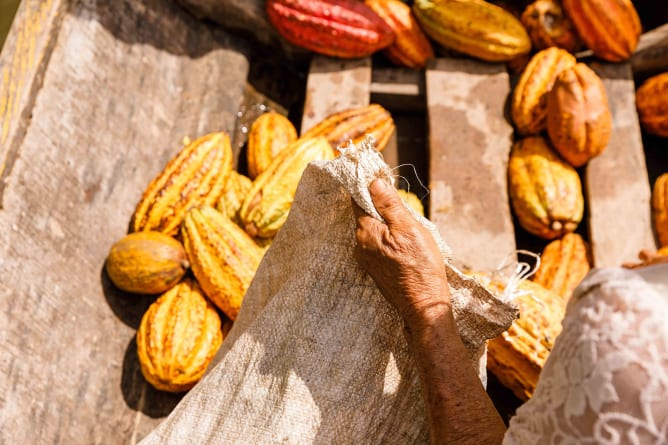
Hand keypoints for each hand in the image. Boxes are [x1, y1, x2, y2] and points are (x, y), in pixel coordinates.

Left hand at [352, 179, 449, 327]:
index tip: (381, 178)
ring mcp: (366, 258)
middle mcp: (359, 244)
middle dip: (382, 207)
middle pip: (366, 214)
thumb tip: (373, 182)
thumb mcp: (408, 228)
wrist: (423, 305)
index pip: (358, 199)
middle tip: (404, 209)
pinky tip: (406, 245)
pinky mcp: (375, 268)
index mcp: (364, 231)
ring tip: (409, 231)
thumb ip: (389, 204)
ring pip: (373, 229)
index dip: (369, 186)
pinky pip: (378, 244)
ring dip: (388, 224)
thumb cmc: (419, 266)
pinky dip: (389, 238)